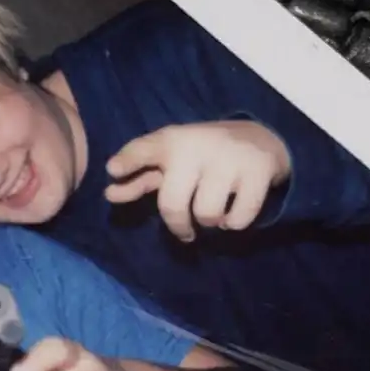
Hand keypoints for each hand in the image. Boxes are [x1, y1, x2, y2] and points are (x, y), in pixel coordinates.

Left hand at [104, 120, 290, 240]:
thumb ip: (140, 178)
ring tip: (215, 211)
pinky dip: (234, 224)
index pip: (145, 149)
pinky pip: (237, 220)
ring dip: (209, 223)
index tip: (112, 170)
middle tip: (185, 231)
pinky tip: (235, 211)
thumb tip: (109, 194)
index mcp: (173, 141)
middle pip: (173, 204)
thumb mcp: (172, 162)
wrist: (261, 139)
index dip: (128, 160)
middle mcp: (199, 146)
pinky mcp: (258, 171)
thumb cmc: (202, 158)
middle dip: (177, 225)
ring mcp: (230, 157)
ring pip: (206, 215)